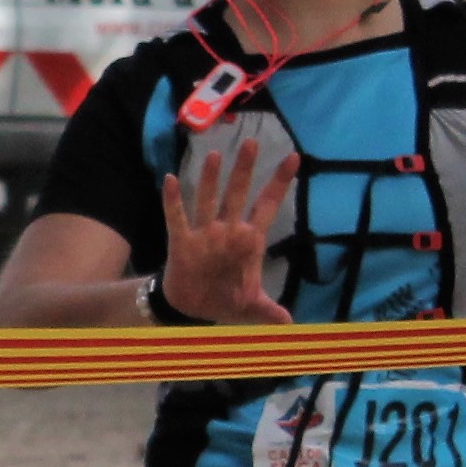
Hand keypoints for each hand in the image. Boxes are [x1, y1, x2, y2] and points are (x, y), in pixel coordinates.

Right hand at [155, 139, 299, 325]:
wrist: (191, 309)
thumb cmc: (224, 299)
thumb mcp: (251, 307)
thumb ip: (268, 311)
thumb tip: (290, 324)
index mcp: (249, 241)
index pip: (268, 205)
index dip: (280, 182)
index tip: (295, 158)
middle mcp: (227, 231)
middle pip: (238, 194)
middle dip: (245, 170)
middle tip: (252, 142)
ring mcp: (204, 234)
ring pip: (208, 200)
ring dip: (210, 179)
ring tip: (215, 155)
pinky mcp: (182, 242)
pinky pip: (177, 217)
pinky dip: (173, 200)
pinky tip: (171, 179)